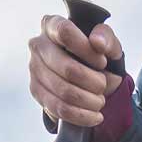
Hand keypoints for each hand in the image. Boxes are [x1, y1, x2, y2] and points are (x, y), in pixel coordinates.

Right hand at [29, 14, 124, 128]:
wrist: (86, 76)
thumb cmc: (94, 54)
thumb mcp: (106, 42)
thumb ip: (106, 37)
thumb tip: (97, 42)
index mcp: (52, 25)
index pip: (65, 32)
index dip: (87, 50)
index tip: (102, 61)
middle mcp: (38, 45)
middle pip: (68, 68)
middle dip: (94, 82)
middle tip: (104, 86)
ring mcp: (34, 69)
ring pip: (64, 92)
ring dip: (89, 101)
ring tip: (100, 101)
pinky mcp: (36, 91)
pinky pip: (59, 109)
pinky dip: (82, 116)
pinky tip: (95, 116)